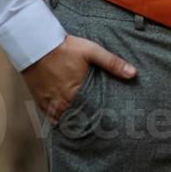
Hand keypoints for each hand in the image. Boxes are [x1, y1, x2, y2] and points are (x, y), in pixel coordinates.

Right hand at [22, 35, 136, 123]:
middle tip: (97, 127)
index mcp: (76, 92)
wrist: (36, 44)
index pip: (91, 114)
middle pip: (77, 120)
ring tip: (83, 125)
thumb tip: (133, 74)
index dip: (98, 120)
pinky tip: (66, 121)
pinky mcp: (40, 100)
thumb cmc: (66, 47)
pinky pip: (50, 117)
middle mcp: (62, 102)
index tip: (107, 123)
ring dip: (72, 122)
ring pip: (63, 120)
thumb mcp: (92, 51)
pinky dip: (58, 120)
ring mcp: (50, 103)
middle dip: (86, 123)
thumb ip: (112, 63)